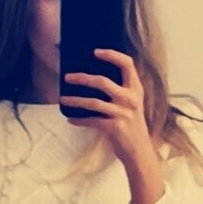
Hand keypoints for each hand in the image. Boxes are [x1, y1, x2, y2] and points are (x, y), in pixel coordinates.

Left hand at [60, 48, 154, 168]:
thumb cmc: (132, 125)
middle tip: (68, 77)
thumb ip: (121, 90)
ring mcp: (123, 113)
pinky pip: (92, 120)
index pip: (128, 64)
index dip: (112, 55)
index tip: (96, 52)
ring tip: (63, 99)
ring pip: (93, 102)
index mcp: (136, 89)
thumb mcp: (132, 104)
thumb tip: (94, 78)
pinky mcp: (115, 127)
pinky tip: (70, 119)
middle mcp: (131, 99)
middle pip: (103, 82)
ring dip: (75, 100)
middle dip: (82, 78)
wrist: (140, 151)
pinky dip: (79, 120)